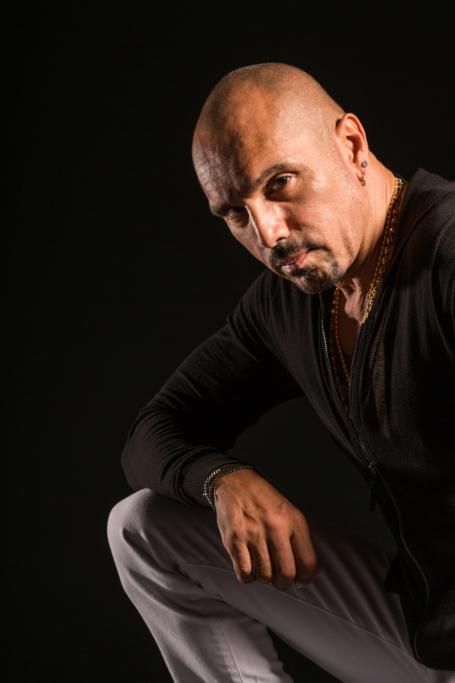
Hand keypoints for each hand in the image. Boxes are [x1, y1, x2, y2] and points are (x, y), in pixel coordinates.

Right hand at [213, 468, 317, 590]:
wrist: (235, 482)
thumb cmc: (264, 501)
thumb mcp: (289, 512)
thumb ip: (300, 540)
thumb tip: (308, 575)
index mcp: (293, 521)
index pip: (308, 562)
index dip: (306, 578)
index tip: (300, 580)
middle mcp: (275, 528)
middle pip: (286, 574)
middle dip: (284, 583)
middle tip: (279, 579)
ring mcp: (253, 534)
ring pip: (265, 576)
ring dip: (264, 577)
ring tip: (262, 566)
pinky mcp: (234, 540)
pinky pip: (245, 573)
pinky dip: (248, 576)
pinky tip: (249, 565)